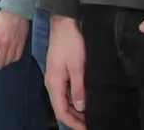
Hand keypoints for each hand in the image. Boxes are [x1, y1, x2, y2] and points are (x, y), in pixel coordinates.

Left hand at [0, 11, 28, 69]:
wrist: (16, 12)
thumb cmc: (1, 19)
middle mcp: (4, 44)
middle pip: (1, 60)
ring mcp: (13, 45)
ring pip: (9, 59)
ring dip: (6, 63)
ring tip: (4, 63)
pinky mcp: (21, 44)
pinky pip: (17, 56)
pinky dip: (14, 59)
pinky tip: (12, 59)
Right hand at [46, 15, 87, 129]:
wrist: (63, 25)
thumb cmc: (71, 45)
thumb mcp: (77, 67)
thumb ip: (78, 89)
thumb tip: (80, 108)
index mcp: (54, 84)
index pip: (61, 112)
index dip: (73, 124)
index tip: (87, 129)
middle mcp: (51, 84)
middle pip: (61, 108)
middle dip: (75, 119)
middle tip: (91, 124)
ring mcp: (54, 79)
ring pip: (63, 101)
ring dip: (75, 111)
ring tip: (90, 116)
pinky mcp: (58, 74)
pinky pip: (64, 93)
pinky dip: (73, 101)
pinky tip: (84, 101)